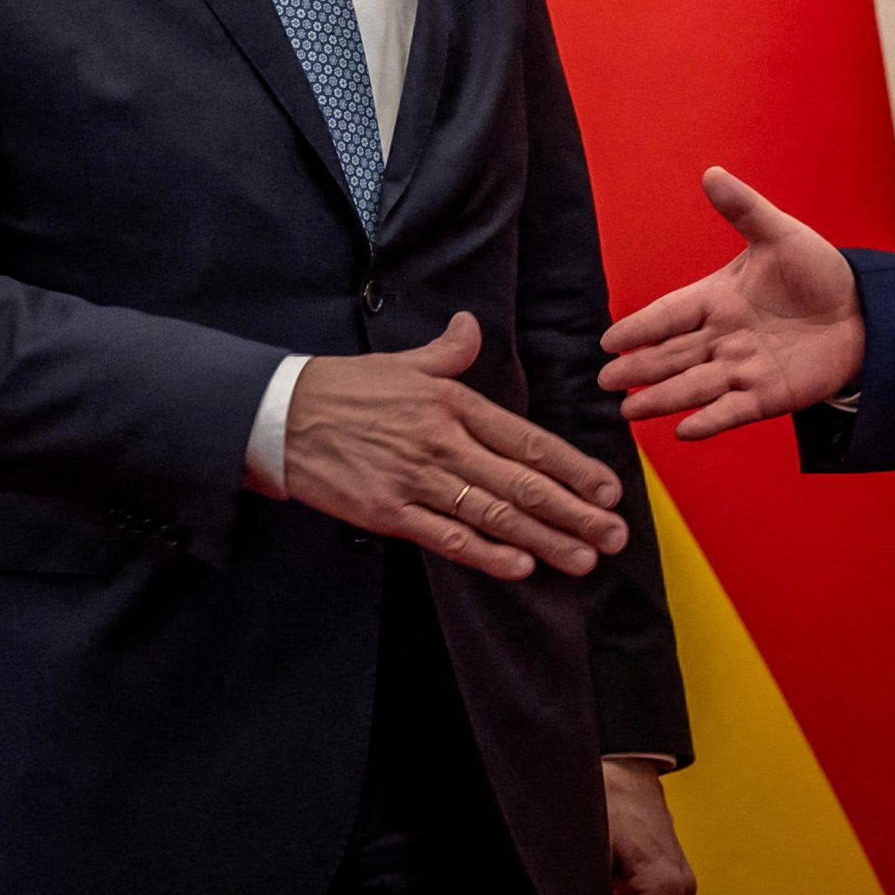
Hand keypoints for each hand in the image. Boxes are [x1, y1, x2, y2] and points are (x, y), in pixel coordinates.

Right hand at [282, 311, 628, 580]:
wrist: (279, 415)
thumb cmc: (345, 388)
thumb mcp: (403, 362)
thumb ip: (449, 351)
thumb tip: (471, 326)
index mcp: (454, 404)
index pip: (528, 441)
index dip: (573, 467)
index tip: (608, 489)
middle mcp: (443, 442)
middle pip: (521, 483)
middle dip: (574, 512)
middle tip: (615, 534)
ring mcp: (416, 480)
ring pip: (493, 514)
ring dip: (544, 539)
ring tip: (584, 557)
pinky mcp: (387, 511)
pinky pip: (446, 537)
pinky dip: (486, 554)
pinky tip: (520, 567)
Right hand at [598, 169, 864, 437]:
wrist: (864, 311)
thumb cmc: (817, 270)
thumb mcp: (780, 235)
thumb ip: (744, 210)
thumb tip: (711, 173)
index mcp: (718, 298)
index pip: (670, 314)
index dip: (640, 327)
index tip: (609, 341)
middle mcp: (723, 337)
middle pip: (672, 355)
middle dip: (640, 369)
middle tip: (606, 381)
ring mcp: (743, 369)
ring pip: (694, 385)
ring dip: (662, 398)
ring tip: (629, 412)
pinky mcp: (767, 396)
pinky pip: (733, 410)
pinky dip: (709, 421)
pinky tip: (683, 431)